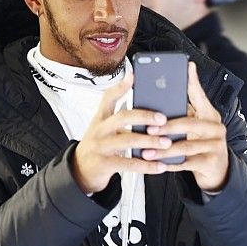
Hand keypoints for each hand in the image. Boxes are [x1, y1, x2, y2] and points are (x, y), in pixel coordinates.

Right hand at [72, 72, 172, 192]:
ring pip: (127, 141)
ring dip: (150, 141)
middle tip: (163, 119)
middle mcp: (99, 130)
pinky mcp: (104, 164)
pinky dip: (146, 166)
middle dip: (144, 117)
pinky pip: (128, 164)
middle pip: (122, 118)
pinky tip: (160, 166)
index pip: (108, 98)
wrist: (80, 170)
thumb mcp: (104, 127)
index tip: (133, 75)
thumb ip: (121, 117)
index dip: (120, 86)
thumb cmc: (100, 145)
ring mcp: (100, 147)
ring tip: (166, 143)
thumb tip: (148, 107)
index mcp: (101, 118)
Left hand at [140, 62, 228, 191]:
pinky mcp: (212, 162)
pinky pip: (188, 163)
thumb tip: (160, 94)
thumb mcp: (196, 125)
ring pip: (186, 147)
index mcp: (210, 114)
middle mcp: (216, 128)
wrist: (218, 170)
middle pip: (190, 124)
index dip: (192, 82)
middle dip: (166, 128)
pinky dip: (171, 164)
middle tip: (148, 130)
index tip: (186, 68)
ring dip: (164, 151)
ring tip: (146, 152)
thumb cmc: (201, 143)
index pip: (200, 96)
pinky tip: (157, 165)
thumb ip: (183, 110)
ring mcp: (216, 146)